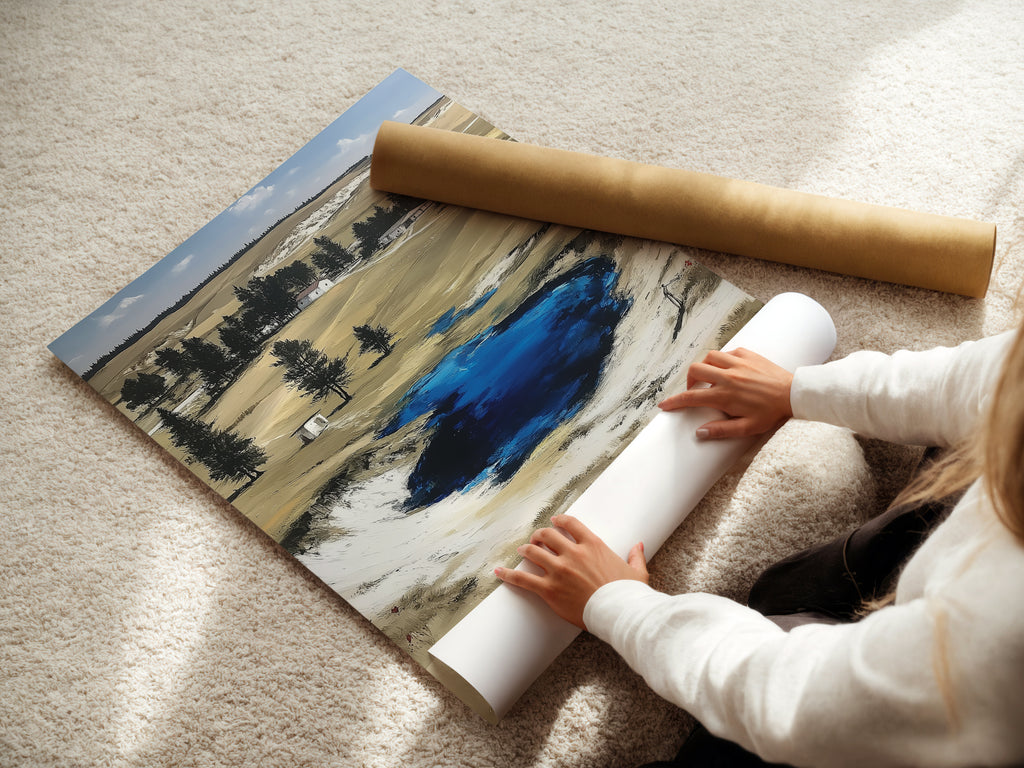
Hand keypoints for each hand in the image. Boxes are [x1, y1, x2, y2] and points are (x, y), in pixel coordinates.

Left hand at [494, 515, 647, 629]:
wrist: (620, 613)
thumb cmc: (629, 594)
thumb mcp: (637, 572)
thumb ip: (635, 556)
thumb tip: (639, 545)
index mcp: (593, 545)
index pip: (570, 524)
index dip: (559, 521)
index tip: (554, 521)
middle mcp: (573, 553)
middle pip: (547, 535)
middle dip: (539, 535)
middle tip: (535, 539)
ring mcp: (559, 570)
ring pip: (533, 552)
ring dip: (525, 549)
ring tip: (521, 550)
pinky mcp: (549, 589)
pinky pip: (523, 579)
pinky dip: (508, 574)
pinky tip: (498, 571)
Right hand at [658, 347, 793, 439]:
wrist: (794, 394)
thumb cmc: (772, 413)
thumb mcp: (747, 428)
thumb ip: (722, 430)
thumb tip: (699, 433)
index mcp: (725, 395)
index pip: (691, 397)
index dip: (674, 402)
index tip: (664, 405)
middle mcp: (728, 376)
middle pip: (695, 370)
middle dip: (689, 380)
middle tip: (695, 390)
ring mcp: (737, 363)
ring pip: (709, 357)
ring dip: (705, 367)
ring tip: (710, 378)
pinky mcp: (748, 354)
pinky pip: (727, 352)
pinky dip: (722, 360)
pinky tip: (728, 369)